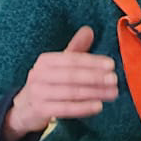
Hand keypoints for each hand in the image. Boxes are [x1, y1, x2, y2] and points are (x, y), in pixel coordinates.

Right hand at [4, 27, 118, 140]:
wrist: (25, 108)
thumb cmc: (48, 82)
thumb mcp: (58, 65)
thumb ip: (75, 49)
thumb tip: (89, 30)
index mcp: (46, 61)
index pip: (71, 59)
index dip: (92, 61)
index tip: (111, 64)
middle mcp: (39, 75)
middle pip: (71, 75)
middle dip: (95, 77)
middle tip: (115, 79)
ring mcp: (38, 93)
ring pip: (71, 92)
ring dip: (94, 93)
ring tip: (113, 93)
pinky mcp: (40, 110)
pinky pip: (65, 109)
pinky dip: (83, 108)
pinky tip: (99, 106)